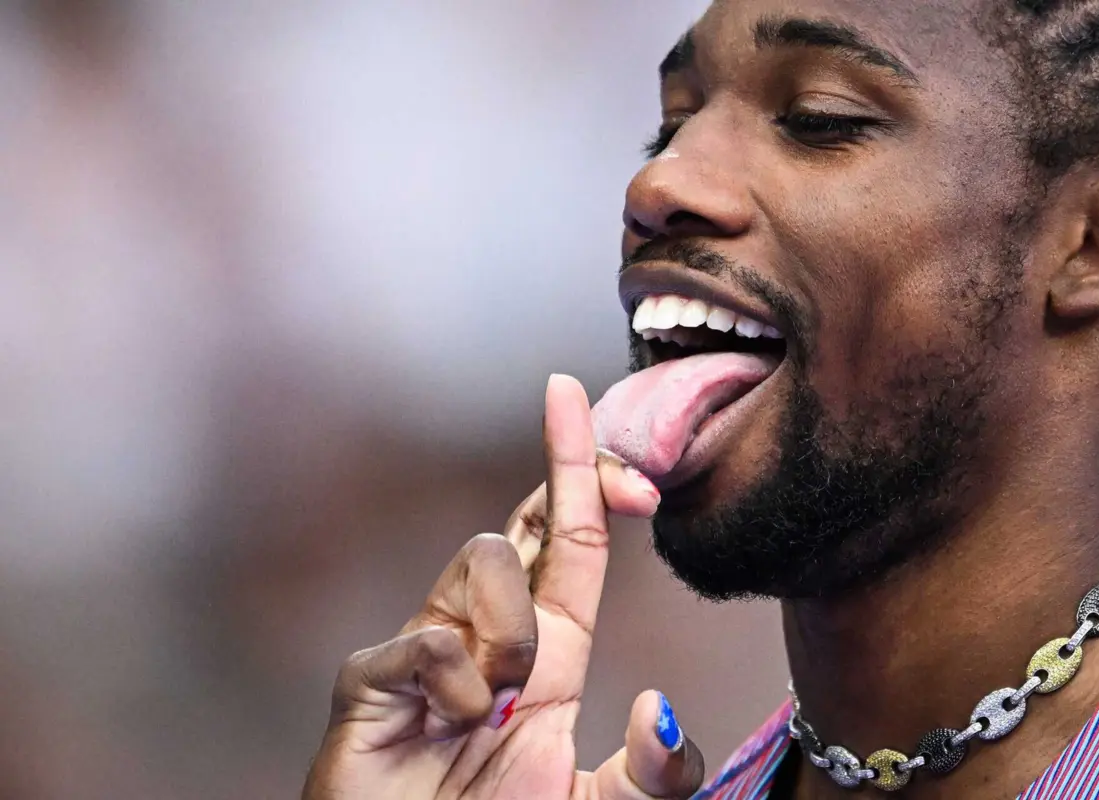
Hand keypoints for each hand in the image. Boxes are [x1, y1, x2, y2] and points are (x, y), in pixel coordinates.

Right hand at [303, 375, 705, 798]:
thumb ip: (654, 774)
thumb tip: (658, 705)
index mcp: (547, 657)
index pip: (566, 538)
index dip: (578, 468)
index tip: (571, 393)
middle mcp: (486, 637)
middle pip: (522, 524)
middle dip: (566, 487)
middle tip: (627, 503)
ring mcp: (427, 651)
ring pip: (485, 560)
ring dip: (513, 635)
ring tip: (496, 709)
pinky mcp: (372, 679)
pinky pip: (427, 638)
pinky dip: (457, 687)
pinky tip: (450, 727)